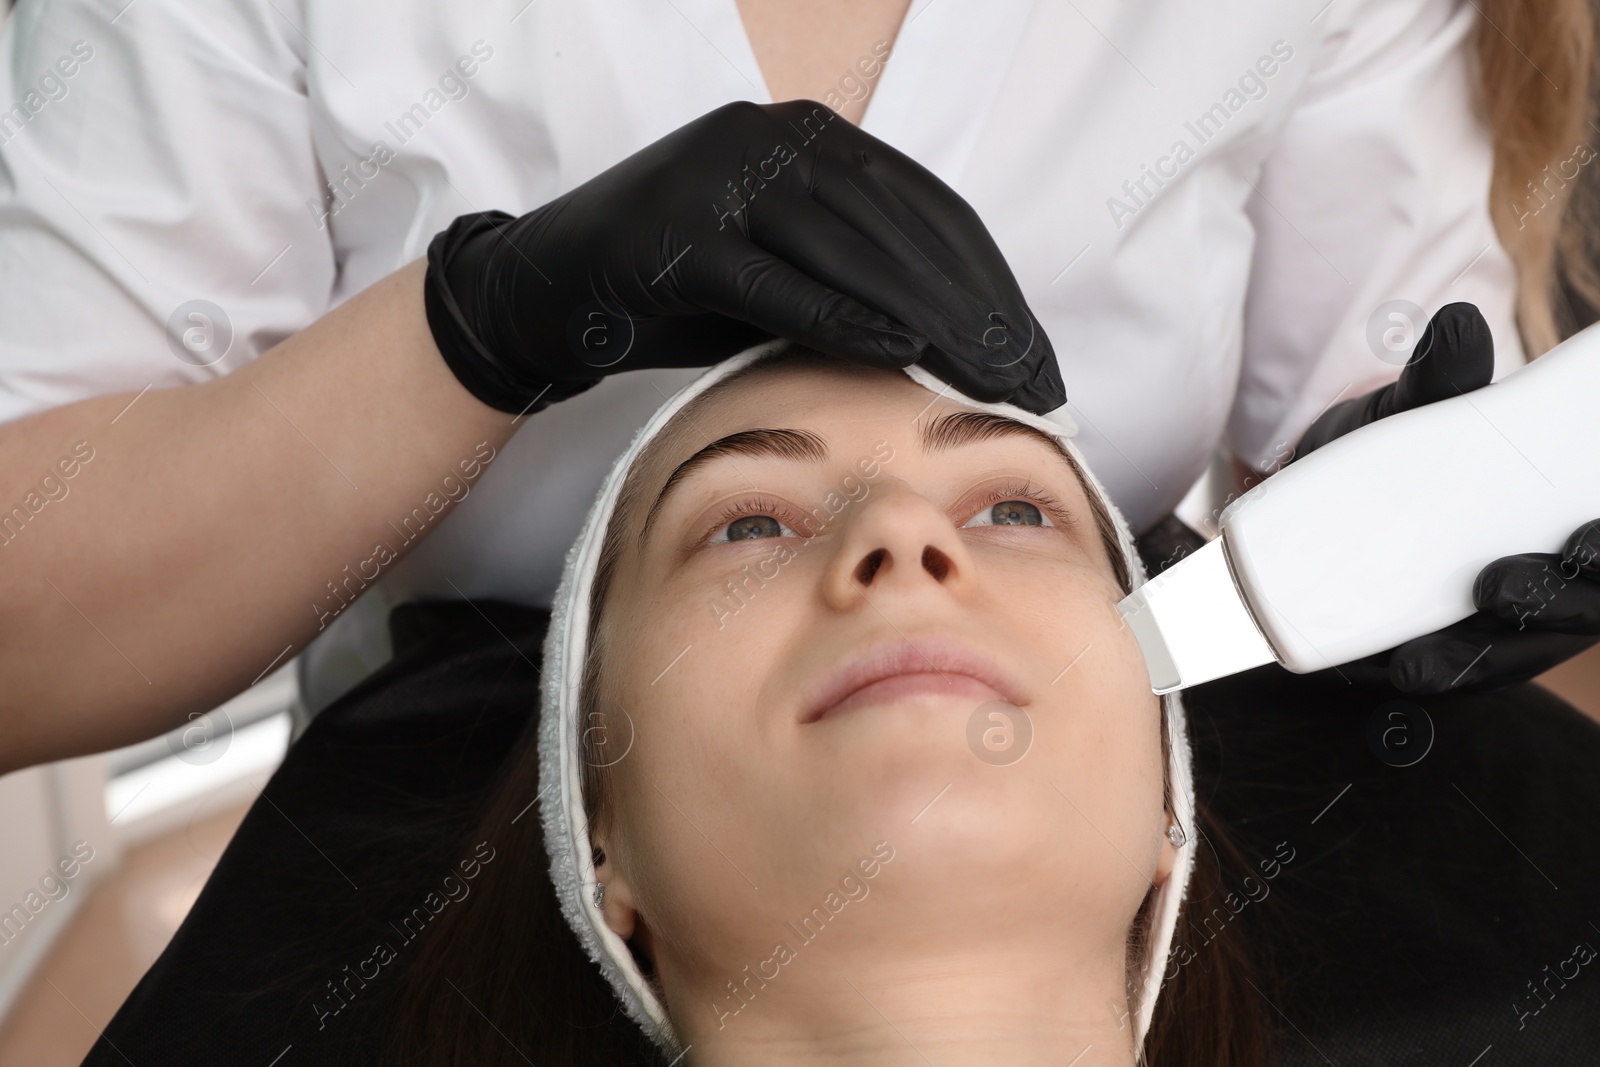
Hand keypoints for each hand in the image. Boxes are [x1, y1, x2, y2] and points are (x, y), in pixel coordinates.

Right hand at [423, 99, 1063, 416]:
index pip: (929, 207)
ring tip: (989, 380)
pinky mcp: (679, 235)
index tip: (1037, 352)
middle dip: (980, 310)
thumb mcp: (778, 275)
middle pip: (905, 227)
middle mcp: (773, 139)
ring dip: (932, 319)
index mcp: (809, 137)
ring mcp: (722, 178)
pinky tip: (903, 354)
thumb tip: (957, 338)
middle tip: (1034, 382)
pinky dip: (844, 317)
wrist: (546, 289)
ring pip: (854, 249)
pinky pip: (779, 282)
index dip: (993, 282)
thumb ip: (855, 281)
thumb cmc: (673, 292)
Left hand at [1289, 302, 1599, 692]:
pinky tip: (1397, 673)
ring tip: (1426, 663)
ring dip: (1477, 662)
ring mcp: (1500, 624)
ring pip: (1512, 656)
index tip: (1586, 536)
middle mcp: (1552, 580)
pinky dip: (1429, 677)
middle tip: (1499, 586)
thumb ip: (1444, 378)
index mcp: (1572, 524)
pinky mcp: (1443, 648)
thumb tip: (1455, 323)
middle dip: (1551, 608)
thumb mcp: (1421, 412)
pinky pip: (1447, 675)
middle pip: (1577, 614)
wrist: (1334, 489)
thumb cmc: (1404, 448)